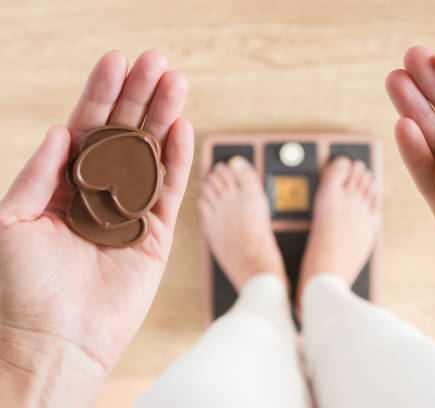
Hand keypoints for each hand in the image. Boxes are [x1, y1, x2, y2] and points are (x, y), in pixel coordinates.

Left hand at [0, 51, 192, 405]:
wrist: (54, 340)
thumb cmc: (22, 286)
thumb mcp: (11, 220)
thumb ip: (39, 174)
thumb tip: (63, 129)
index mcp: (63, 183)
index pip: (86, 127)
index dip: (101, 93)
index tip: (117, 61)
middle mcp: (100, 192)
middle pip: (125, 133)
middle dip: (140, 96)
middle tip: (157, 62)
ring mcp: (130, 211)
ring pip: (152, 155)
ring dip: (165, 118)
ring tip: (177, 83)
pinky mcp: (156, 235)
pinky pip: (169, 191)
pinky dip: (178, 160)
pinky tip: (183, 129)